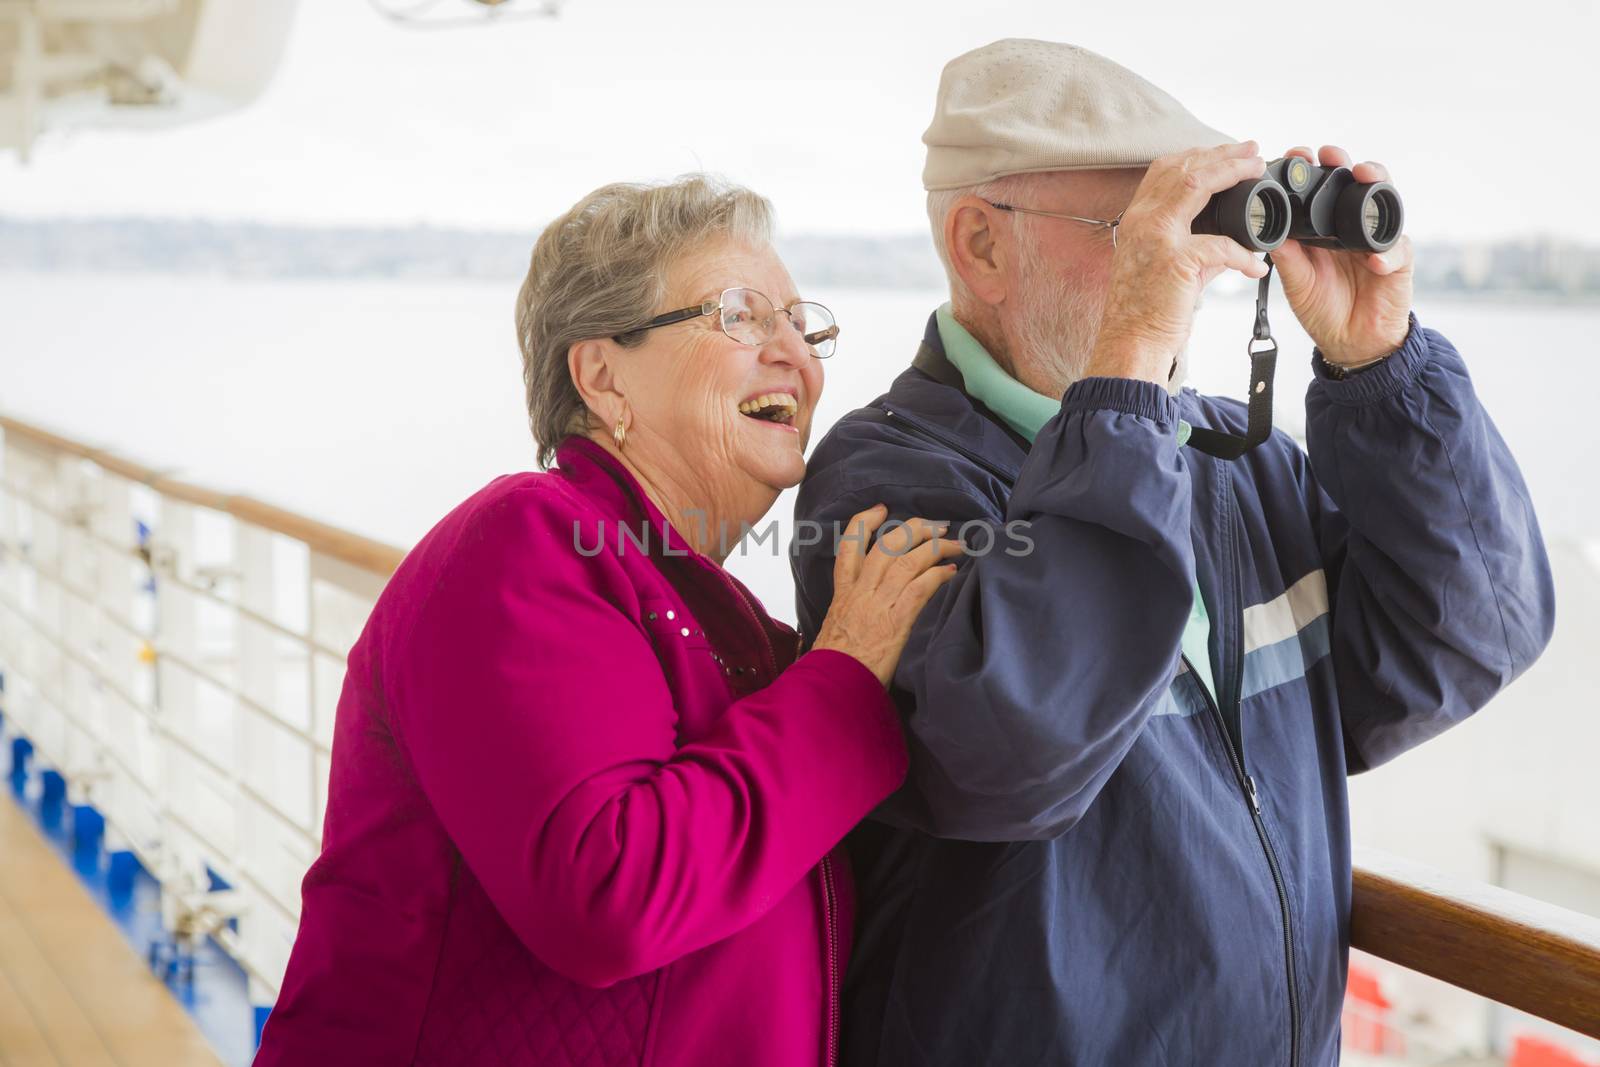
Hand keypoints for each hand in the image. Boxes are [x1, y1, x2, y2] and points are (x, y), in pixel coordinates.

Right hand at [812, 504, 964, 686]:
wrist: (831, 687)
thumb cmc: (833, 667)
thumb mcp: (834, 633)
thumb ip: (849, 617)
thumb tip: (861, 616)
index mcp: (843, 594)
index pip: (849, 546)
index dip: (865, 521)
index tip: (881, 508)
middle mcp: (860, 592)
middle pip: (887, 545)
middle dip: (915, 528)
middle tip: (936, 524)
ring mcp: (878, 604)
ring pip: (907, 560)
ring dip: (935, 547)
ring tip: (956, 544)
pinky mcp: (896, 620)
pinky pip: (920, 587)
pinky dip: (938, 575)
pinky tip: (952, 572)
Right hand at [1087, 141, 1271, 385]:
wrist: (1131, 343)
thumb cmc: (1146, 310)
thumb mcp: (1167, 268)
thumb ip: (1198, 246)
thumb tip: (1233, 241)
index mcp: (1137, 220)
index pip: (1164, 170)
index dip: (1198, 155)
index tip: (1227, 152)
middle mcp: (1142, 221)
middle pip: (1182, 168)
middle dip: (1221, 153)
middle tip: (1252, 149)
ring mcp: (1156, 238)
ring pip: (1196, 184)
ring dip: (1231, 172)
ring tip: (1257, 169)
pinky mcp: (1175, 261)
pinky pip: (1220, 245)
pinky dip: (1244, 254)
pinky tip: (1257, 264)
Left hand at [1270, 145, 1412, 365]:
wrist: (1350, 343)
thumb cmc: (1323, 309)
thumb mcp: (1297, 283)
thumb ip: (1287, 257)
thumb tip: (1269, 232)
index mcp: (1325, 229)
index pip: (1321, 190)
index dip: (1312, 171)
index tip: (1297, 156)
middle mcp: (1353, 227)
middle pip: (1356, 185)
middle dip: (1345, 164)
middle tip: (1331, 155)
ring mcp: (1378, 240)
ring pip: (1384, 203)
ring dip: (1376, 185)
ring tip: (1364, 176)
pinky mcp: (1399, 262)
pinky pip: (1397, 251)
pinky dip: (1386, 253)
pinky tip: (1374, 259)